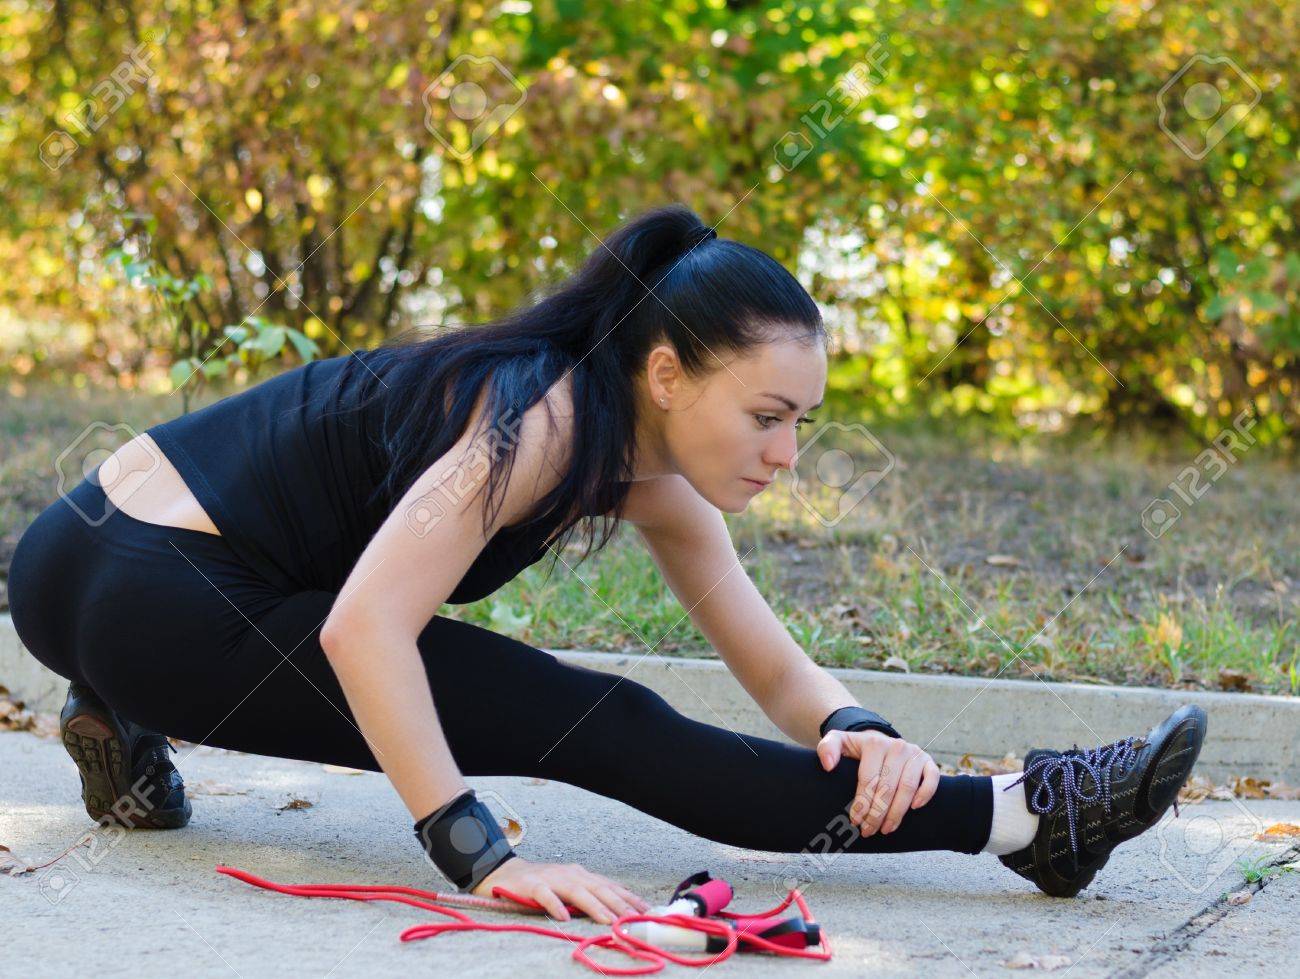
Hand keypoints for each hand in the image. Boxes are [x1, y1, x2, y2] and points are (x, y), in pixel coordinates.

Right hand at [471, 855, 650, 923]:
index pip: (610, 886)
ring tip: (609, 921)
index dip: (629, 898)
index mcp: (582, 875)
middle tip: (634, 919)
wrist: (506, 874)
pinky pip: (545, 895)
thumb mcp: (570, 889)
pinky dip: (555, 905)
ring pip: (577, 891)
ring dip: (595, 906)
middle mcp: (571, 874)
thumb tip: (617, 912)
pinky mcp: (532, 885)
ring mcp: (552, 878)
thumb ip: (590, 897)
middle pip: (599, 888)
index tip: (647, 911)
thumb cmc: (543, 885)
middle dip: (619, 904)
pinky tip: (564, 918)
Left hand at [816, 729, 939, 836]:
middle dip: (877, 814)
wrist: (879, 742)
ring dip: (897, 812)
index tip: (855, 821)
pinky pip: (932, 779)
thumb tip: (828, 766)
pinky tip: (914, 809)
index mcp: (874, 744)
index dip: (862, 803)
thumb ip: (827, 748)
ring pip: (908, 788)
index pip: (869, 779)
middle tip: (869, 831)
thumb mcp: (838, 742)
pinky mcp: (928, 761)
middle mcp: (897, 746)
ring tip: (886, 829)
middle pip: (888, 787)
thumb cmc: (856, 749)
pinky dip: (925, 794)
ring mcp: (914, 753)